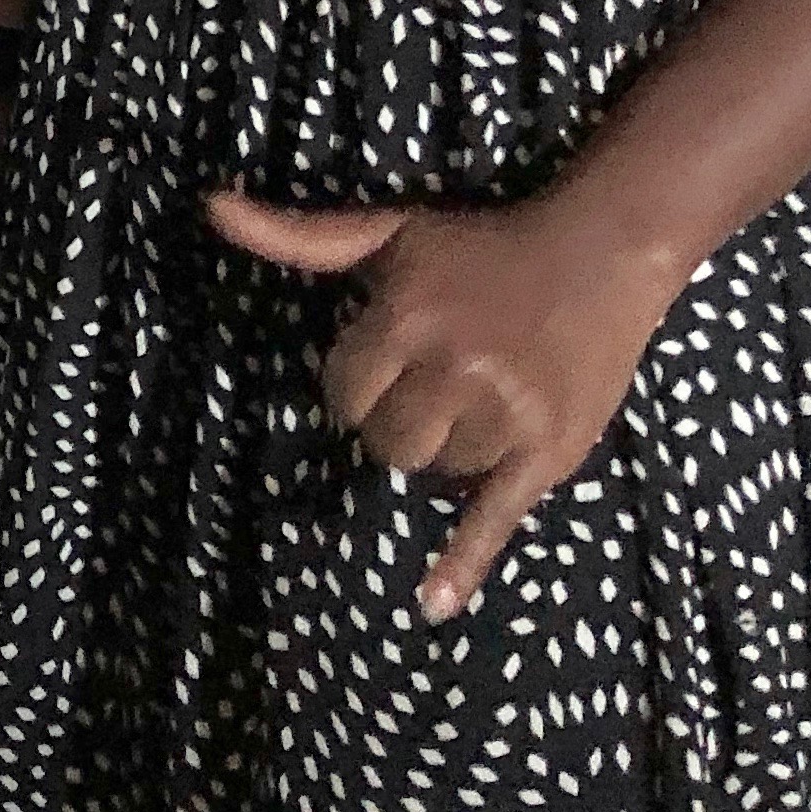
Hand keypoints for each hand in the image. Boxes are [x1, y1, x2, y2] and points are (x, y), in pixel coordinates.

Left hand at [208, 188, 690, 621]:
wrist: (598, 255)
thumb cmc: (479, 247)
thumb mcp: (386, 232)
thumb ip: (298, 236)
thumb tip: (212, 206)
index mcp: (406, 321)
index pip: (343, 394)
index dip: (356, 385)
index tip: (385, 367)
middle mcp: (454, 371)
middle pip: (386, 444)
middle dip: (399, 424)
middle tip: (433, 389)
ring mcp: (504, 416)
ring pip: (437, 475)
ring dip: (448, 451)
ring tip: (481, 400)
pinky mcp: (548, 453)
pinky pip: (494, 517)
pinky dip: (461, 564)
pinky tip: (432, 605)